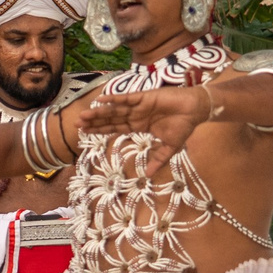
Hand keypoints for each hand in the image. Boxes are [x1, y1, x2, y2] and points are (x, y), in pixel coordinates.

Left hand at [78, 84, 217, 177]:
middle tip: (76, 124)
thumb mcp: (169, 148)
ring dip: (99, 112)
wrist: (196, 110)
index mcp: (139, 125)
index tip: (85, 133)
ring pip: (114, 109)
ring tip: (84, 115)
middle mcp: (135, 115)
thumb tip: (149, 175)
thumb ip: (158, 159)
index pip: (115, 128)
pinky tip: (101, 100)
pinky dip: (114, 99)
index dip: (100, 130)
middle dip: (94, 122)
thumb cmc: (183, 126)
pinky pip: (126, 98)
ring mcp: (139, 105)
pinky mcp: (145, 97)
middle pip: (110, 119)